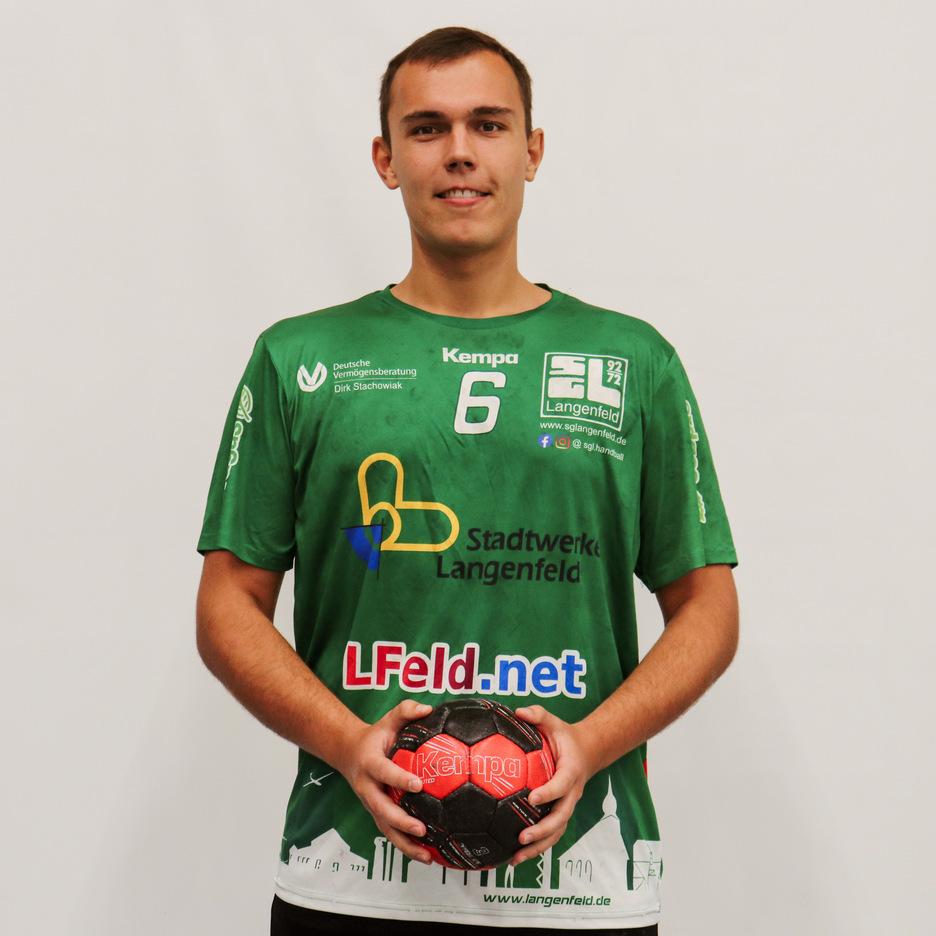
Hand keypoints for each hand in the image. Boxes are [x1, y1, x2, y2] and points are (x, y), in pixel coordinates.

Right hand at [335, 699, 434, 864]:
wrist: (349, 753)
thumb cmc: (377, 735)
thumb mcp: (388, 719)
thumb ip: (406, 711)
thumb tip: (430, 709)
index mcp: (371, 764)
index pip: (385, 772)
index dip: (399, 779)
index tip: (418, 785)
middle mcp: (368, 789)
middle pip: (382, 810)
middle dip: (401, 821)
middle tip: (422, 829)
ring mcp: (372, 805)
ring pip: (386, 829)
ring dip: (405, 845)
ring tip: (428, 856)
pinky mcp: (378, 815)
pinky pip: (391, 834)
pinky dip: (408, 848)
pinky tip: (430, 857)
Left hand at [510, 704, 597, 866]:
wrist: (587, 751)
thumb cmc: (564, 736)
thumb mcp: (553, 721)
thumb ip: (537, 714)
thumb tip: (517, 712)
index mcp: (570, 772)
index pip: (561, 785)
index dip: (549, 793)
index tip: (531, 798)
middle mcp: (571, 794)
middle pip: (560, 817)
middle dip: (542, 830)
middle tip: (522, 837)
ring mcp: (567, 806)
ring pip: (556, 832)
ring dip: (538, 847)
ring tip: (516, 858)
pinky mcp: (561, 813)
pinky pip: (551, 834)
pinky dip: (537, 847)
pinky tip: (515, 856)